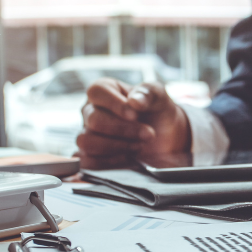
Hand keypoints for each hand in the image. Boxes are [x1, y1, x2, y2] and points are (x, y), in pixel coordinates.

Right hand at [76, 79, 191, 168]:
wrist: (165, 138)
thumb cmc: (157, 112)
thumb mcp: (159, 97)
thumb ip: (149, 93)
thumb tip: (134, 101)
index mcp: (103, 90)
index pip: (97, 91)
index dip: (115, 104)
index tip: (135, 115)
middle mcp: (90, 111)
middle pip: (94, 120)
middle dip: (124, 130)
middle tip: (148, 134)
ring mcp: (87, 133)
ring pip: (87, 142)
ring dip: (117, 147)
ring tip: (139, 146)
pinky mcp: (89, 155)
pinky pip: (88, 162)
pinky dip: (110, 162)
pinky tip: (129, 158)